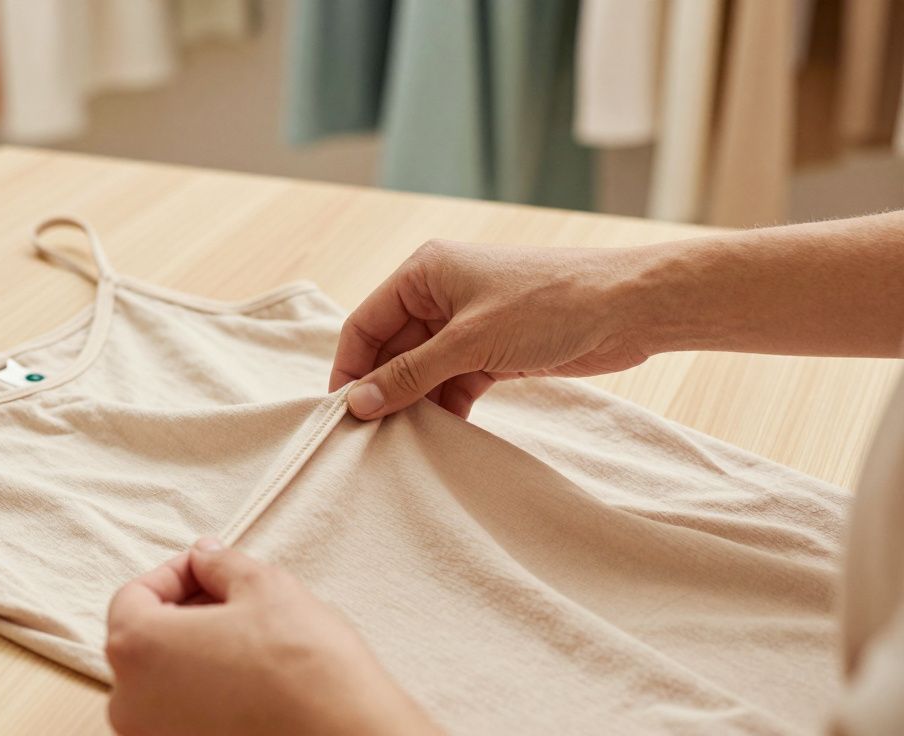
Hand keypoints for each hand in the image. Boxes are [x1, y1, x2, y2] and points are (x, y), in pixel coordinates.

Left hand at [106, 538, 440, 735]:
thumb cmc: (302, 664)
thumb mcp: (264, 587)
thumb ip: (220, 565)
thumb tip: (206, 557)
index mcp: (137, 649)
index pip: (133, 596)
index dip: (175, 573)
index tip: (207, 568)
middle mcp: (130, 703)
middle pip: (143, 642)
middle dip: (184, 612)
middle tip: (230, 598)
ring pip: (162, 683)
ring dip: (194, 654)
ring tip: (246, 640)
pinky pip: (181, 717)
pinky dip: (204, 694)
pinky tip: (248, 681)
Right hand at [330, 239, 648, 419]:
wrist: (629, 308)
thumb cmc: (551, 303)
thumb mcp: (470, 341)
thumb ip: (412, 374)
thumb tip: (358, 403)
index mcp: (425, 272)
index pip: (365, 323)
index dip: (349, 367)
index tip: (339, 414)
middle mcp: (440, 294)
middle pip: (391, 350)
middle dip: (382, 390)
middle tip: (368, 437)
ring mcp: (467, 324)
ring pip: (422, 370)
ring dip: (413, 403)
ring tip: (401, 444)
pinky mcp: (493, 350)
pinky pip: (453, 382)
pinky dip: (445, 407)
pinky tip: (440, 437)